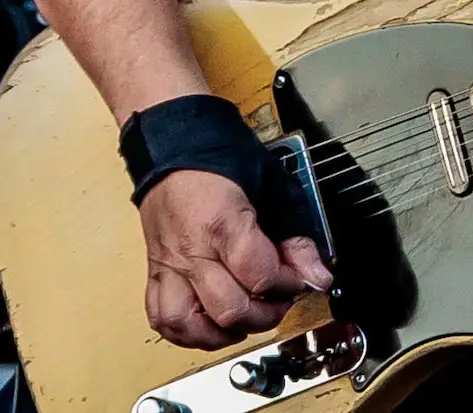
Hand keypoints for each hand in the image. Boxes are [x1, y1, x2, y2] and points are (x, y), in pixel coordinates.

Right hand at [138, 168, 332, 349]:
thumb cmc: (218, 155)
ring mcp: (169, 264)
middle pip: (229, 309)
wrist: (173, 140)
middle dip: (264, 313)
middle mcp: (191, 250)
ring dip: (224, 332)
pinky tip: (210, 322)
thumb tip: (317, 275)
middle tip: (277, 298)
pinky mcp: (155, 270)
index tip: (299, 276)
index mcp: (222, 223)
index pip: (260, 276)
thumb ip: (295, 234)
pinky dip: (187, 332)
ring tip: (245, 317)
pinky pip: (162, 319)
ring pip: (190, 325)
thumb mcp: (272, 185)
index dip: (289, 283)